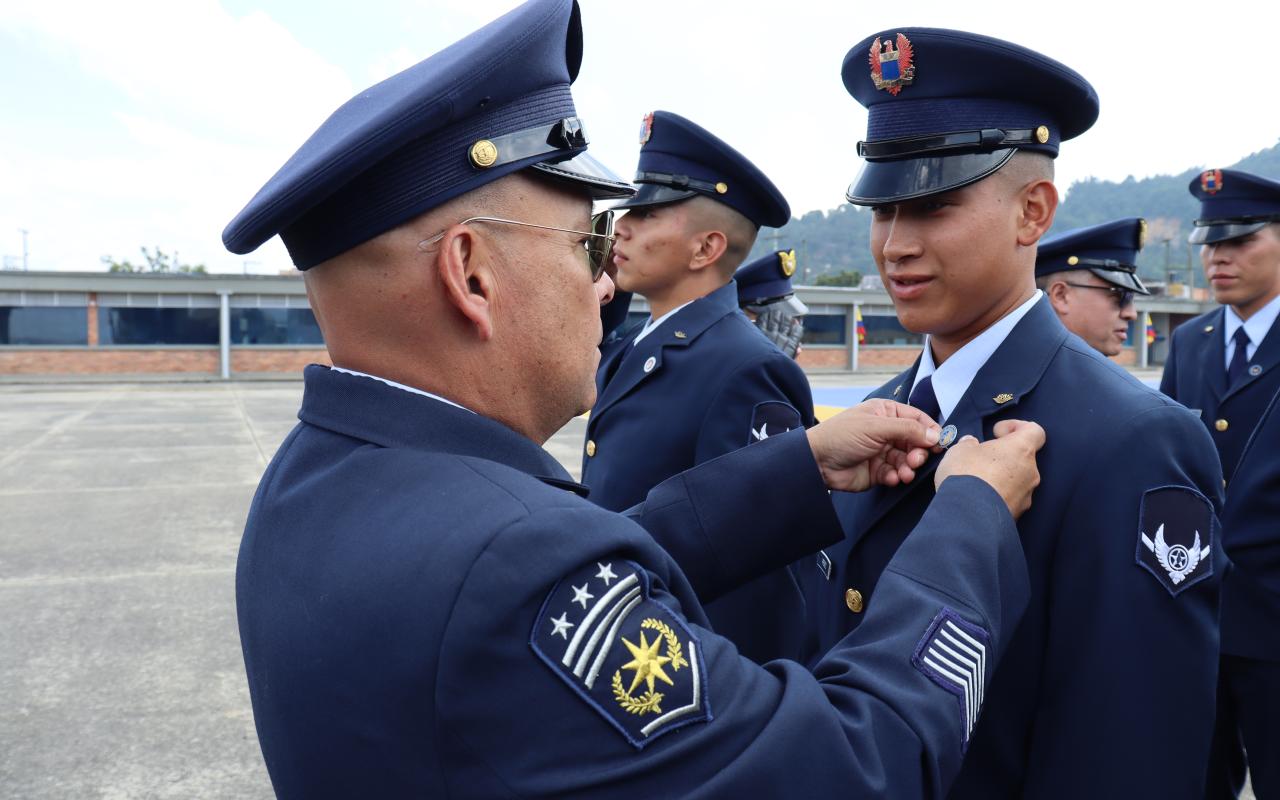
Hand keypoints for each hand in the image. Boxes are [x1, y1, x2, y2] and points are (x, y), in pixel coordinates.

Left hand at [807, 399, 940, 491]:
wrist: (816, 461)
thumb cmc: (841, 435)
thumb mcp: (876, 427)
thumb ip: (907, 429)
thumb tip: (935, 434)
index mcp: (886, 413)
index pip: (917, 419)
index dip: (930, 430)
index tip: (941, 443)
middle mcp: (886, 431)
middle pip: (916, 441)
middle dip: (919, 452)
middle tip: (916, 460)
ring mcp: (882, 451)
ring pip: (907, 460)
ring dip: (909, 467)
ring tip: (905, 473)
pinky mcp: (878, 471)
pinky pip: (896, 474)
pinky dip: (897, 477)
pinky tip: (892, 478)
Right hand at [935, 419, 1044, 518]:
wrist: (966, 516)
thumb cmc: (966, 475)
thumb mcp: (959, 450)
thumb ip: (969, 444)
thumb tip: (971, 445)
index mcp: (1021, 449)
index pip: (1035, 431)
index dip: (1018, 427)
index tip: (997, 433)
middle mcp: (1030, 471)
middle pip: (1023, 458)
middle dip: (1003, 457)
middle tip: (981, 459)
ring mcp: (1026, 495)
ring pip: (1017, 480)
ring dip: (1001, 477)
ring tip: (977, 482)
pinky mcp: (1018, 513)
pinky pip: (1010, 498)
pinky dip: (998, 495)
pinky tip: (978, 498)